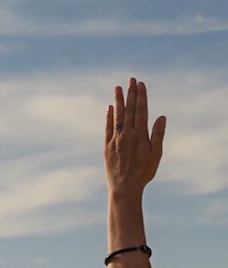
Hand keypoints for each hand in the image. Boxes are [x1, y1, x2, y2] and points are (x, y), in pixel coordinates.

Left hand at [105, 78, 164, 197]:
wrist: (124, 188)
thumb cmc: (144, 172)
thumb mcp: (156, 154)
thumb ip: (158, 135)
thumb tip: (162, 117)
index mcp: (140, 136)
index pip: (141, 111)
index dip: (141, 97)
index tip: (141, 84)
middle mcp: (127, 135)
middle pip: (129, 110)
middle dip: (131, 94)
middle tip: (131, 79)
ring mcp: (115, 140)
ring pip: (117, 116)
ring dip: (118, 101)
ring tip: (118, 88)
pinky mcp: (107, 147)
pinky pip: (107, 129)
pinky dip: (108, 117)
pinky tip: (109, 108)